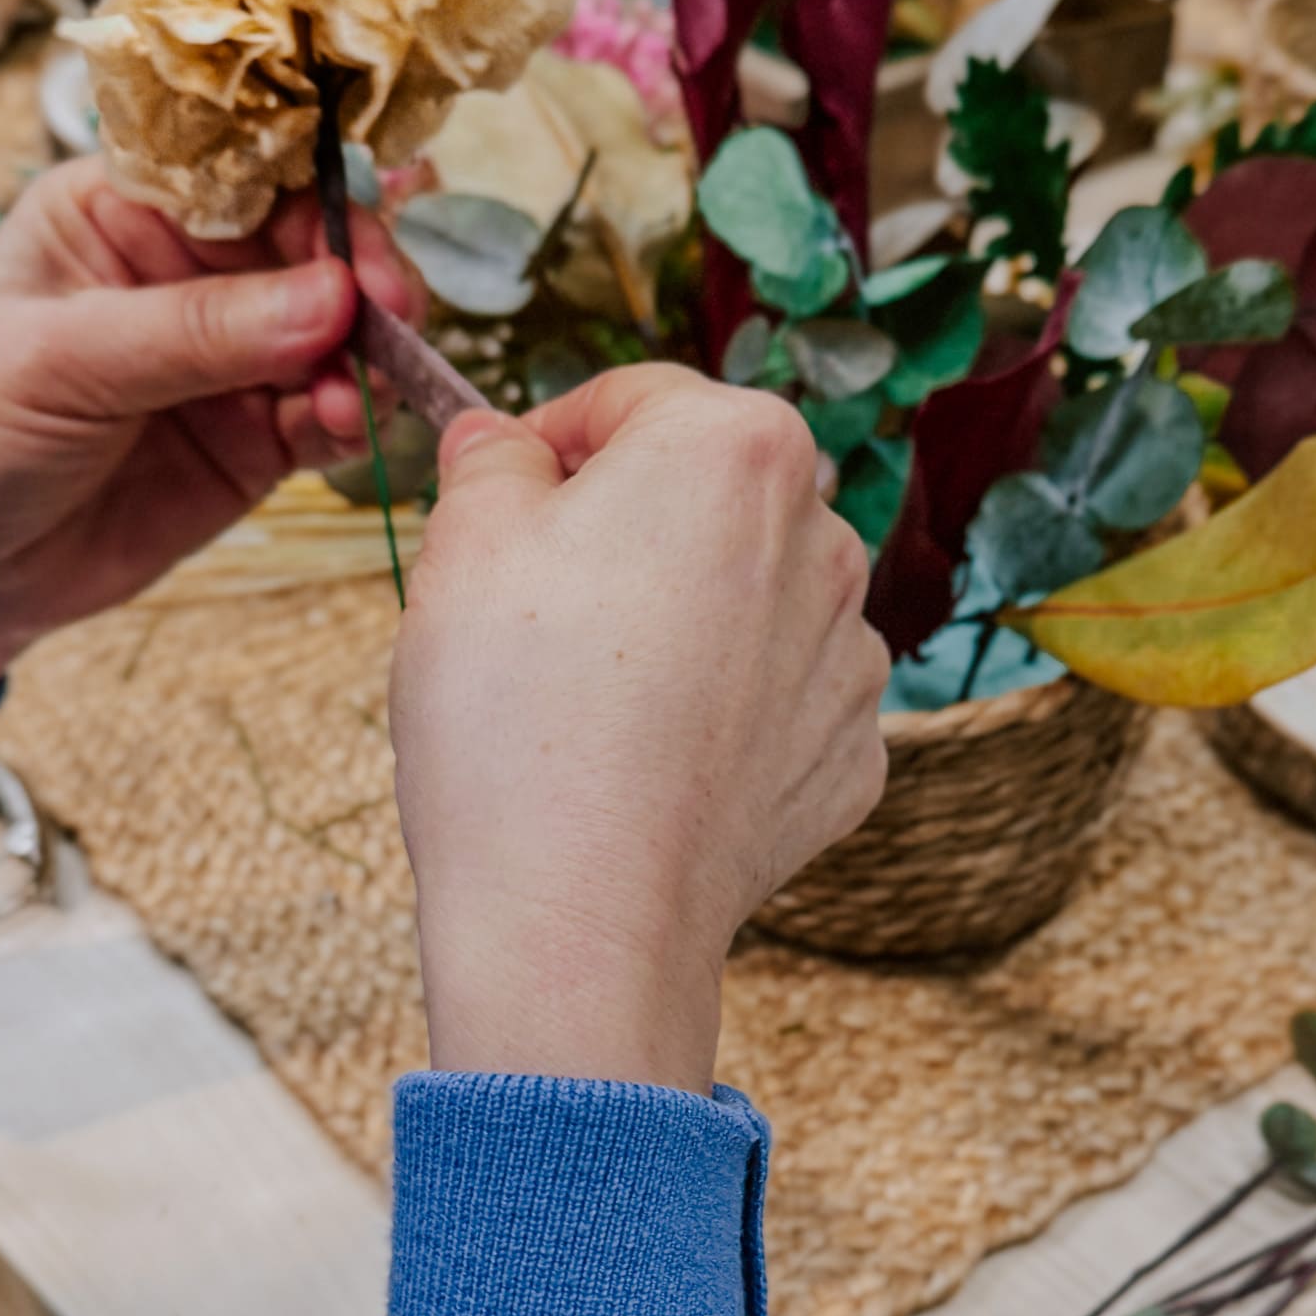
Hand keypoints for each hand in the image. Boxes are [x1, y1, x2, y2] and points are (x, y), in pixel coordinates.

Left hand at [0, 158, 417, 673]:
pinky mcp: (261, 437)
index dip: (310, 205)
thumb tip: (334, 297)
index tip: (356, 253)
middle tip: (391, 318)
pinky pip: (329, 415)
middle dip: (360, 284)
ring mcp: (233, 358)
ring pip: (337, 335)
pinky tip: (346, 424)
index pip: (241, 180)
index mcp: (126, 213)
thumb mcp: (66, 360)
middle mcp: (191, 275)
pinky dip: (353, 418)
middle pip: (310, 252)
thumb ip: (197, 329)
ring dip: (366, 359)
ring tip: (359, 393)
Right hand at [390, 367, 889, 1093]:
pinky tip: (648, 754)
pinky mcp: (850, 751)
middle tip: (532, 596)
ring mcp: (851, 651)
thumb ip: (491, 461)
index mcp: (739, 445)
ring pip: (745, 592)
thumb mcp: (465, 540)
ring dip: (679, 613)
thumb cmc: (514, 711)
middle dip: (623, 523)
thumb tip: (502, 442)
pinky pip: (774, 695)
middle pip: (702, 493)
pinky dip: (719, 709)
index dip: (549, 438)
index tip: (500, 492)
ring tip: (587, 690)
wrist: (580, 916)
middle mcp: (824, 533)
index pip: (632, 399)